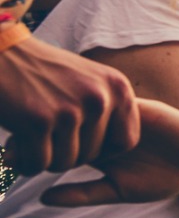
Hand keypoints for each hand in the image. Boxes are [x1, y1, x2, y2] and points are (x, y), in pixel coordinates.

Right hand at [0, 37, 139, 174]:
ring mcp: (69, 111)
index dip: (105, 152)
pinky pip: (38, 164)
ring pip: (65, 163)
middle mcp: (99, 98)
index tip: (82, 146)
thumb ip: (109, 109)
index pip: (127, 141)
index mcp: (117, 88)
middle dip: (66, 155)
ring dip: (45, 160)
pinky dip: (26, 164)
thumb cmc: (45, 71)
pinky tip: (14, 152)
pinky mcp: (37, 122)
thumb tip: (121, 149)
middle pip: (92, 155)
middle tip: (46, 141)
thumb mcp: (92, 80)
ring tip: (31, 144)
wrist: (2, 53)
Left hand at [40, 99, 178, 205]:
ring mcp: (121, 115)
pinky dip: (101, 116)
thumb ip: (85, 193)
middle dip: (52, 135)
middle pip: (67, 124)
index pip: (61, 144)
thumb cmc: (168, 178)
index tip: (30, 161)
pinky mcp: (140, 106)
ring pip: (84, 112)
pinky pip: (111, 105)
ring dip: (76, 125)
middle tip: (45, 153)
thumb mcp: (122, 190)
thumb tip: (42, 198)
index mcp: (97, 148)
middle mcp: (105, 128)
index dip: (44, 150)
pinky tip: (100, 134)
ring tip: (75, 145)